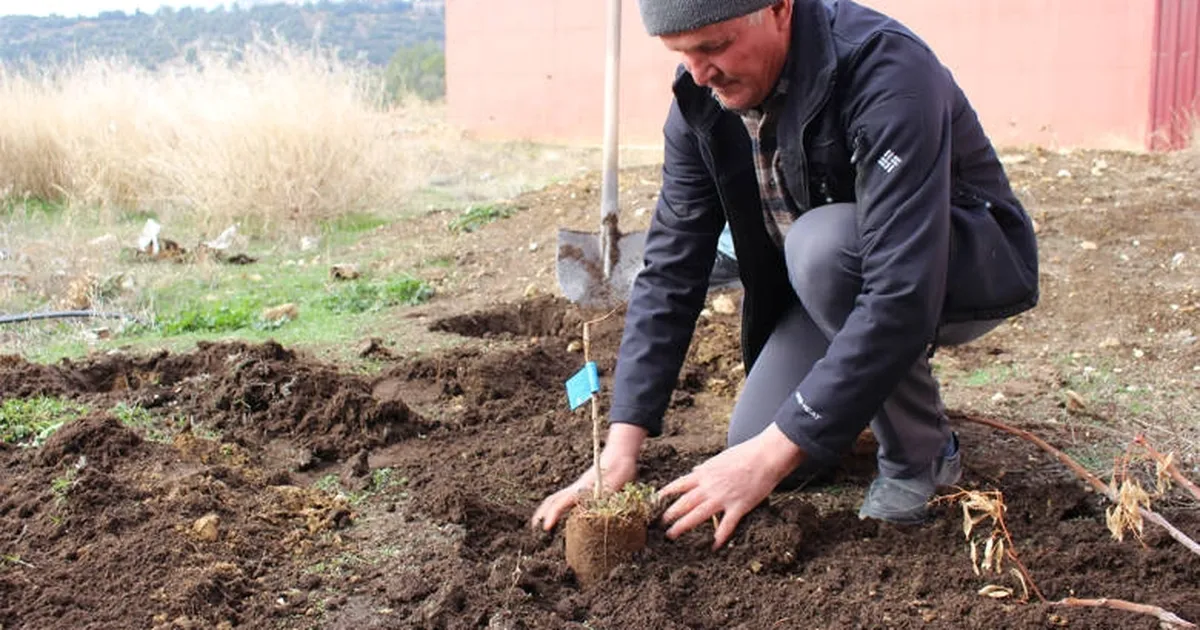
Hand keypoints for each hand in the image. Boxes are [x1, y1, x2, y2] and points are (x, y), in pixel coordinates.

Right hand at [530, 423, 646, 530]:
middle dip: (542, 513)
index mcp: (583, 488)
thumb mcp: (617, 484)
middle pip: (553, 499)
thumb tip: (598, 512)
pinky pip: (563, 497)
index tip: (546, 526)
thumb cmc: (620, 468)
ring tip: (540, 523)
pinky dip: (555, 506)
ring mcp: (578, 487)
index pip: (562, 502)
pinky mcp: (582, 487)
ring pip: (556, 497)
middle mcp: (577, 488)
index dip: (553, 515)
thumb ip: (607, 497)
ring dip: (546, 509)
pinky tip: (557, 514)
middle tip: (535, 528)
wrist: (619, 454)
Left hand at [659, 423, 804, 548]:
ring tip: (671, 534)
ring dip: (683, 526)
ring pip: (697, 515)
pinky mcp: (739, 506)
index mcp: (704, 473)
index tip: (653, 502)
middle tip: (658, 524)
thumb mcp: (719, 458)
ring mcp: (723, 497)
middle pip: (684, 502)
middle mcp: (709, 486)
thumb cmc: (745, 453)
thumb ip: (705, 468)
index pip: (679, 485)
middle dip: (669, 514)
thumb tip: (694, 471)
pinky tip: (713, 546)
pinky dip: (720, 537)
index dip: (664, 495)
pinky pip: (727, 525)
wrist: (766, 456)